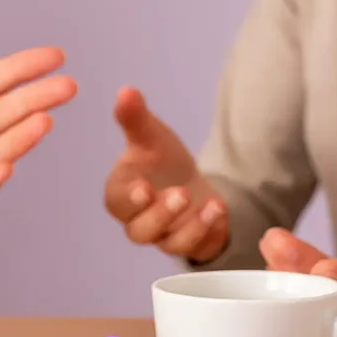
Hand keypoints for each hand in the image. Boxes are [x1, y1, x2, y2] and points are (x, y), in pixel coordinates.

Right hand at [104, 87, 228, 262]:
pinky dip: (207, 231)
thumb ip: (135, 118)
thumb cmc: (161, 161)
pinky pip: (194, 247)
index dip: (129, 199)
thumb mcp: (151, 136)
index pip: (117, 202)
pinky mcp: (188, 244)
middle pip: (140, 230)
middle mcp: (138, 221)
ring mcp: (163, 237)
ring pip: (169, 243)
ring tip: (210, 205)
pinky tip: (218, 208)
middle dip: (161, 215)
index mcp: (121, 195)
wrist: (191, 182)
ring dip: (190, 226)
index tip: (143, 189)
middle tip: (181, 194)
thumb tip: (126, 90)